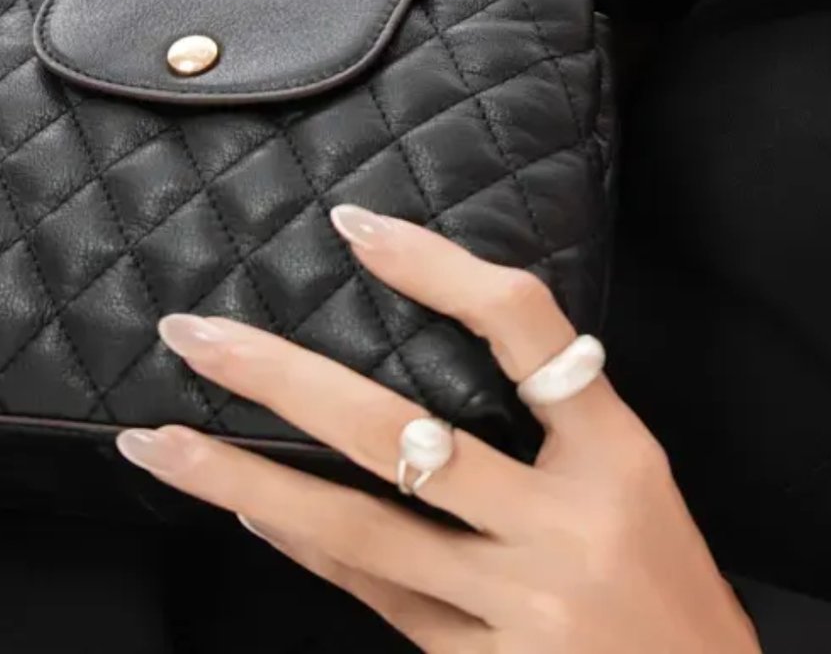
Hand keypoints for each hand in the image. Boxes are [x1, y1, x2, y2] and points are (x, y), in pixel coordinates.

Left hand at [114, 204, 761, 653]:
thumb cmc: (668, 586)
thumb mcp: (639, 485)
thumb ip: (560, 425)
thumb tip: (427, 360)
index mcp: (618, 457)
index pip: (524, 330)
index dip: (438, 268)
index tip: (355, 226)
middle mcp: (564, 525)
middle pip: (404, 431)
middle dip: (285, 379)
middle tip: (196, 336)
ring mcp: (517, 604)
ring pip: (360, 528)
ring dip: (248, 482)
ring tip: (161, 446)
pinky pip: (376, 595)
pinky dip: (309, 550)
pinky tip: (253, 515)